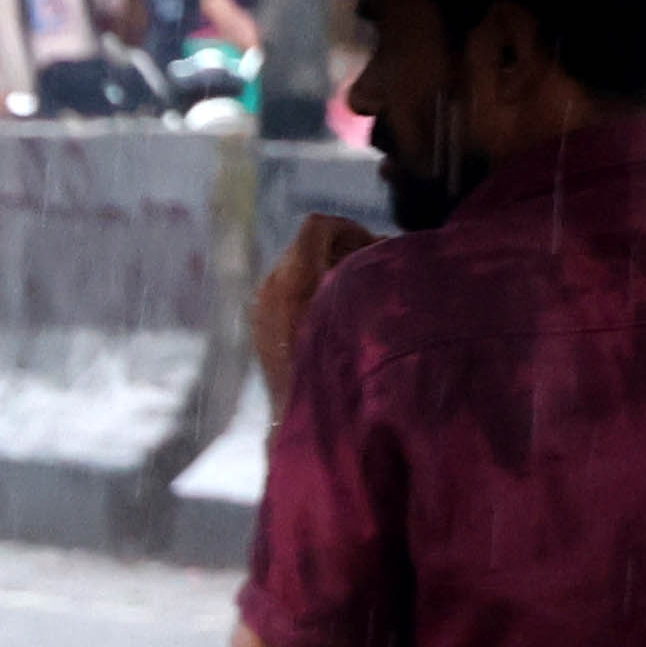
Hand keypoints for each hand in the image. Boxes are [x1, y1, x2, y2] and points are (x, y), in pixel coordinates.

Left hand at [254, 214, 376, 415]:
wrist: (304, 420)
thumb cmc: (345, 367)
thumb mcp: (366, 312)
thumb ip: (371, 274)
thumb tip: (387, 247)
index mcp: (293, 278)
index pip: (317, 226)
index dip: (350, 228)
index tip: (373, 247)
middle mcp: (270, 285)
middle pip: (307, 245)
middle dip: (342, 249)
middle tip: (374, 268)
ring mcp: (260, 304)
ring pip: (296, 266)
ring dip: (329, 269)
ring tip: (360, 292)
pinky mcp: (259, 323)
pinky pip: (285, 289)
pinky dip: (311, 288)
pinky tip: (338, 313)